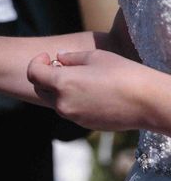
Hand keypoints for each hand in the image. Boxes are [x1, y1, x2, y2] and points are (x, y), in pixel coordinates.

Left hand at [27, 49, 151, 131]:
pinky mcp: (83, 124)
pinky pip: (70, 111)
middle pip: (40, 89)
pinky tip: (90, 91)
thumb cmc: (124, 74)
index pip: (33, 73)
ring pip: (55, 102)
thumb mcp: (96, 57)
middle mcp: (62, 103)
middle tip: (60, 65)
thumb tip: (58, 57)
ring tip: (79, 78)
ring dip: (58, 89)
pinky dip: (71, 100)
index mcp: (62, 83)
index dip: (36, 62)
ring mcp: (72, 116)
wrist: (148, 102)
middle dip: (45, 76)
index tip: (47, 56)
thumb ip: (72, 57)